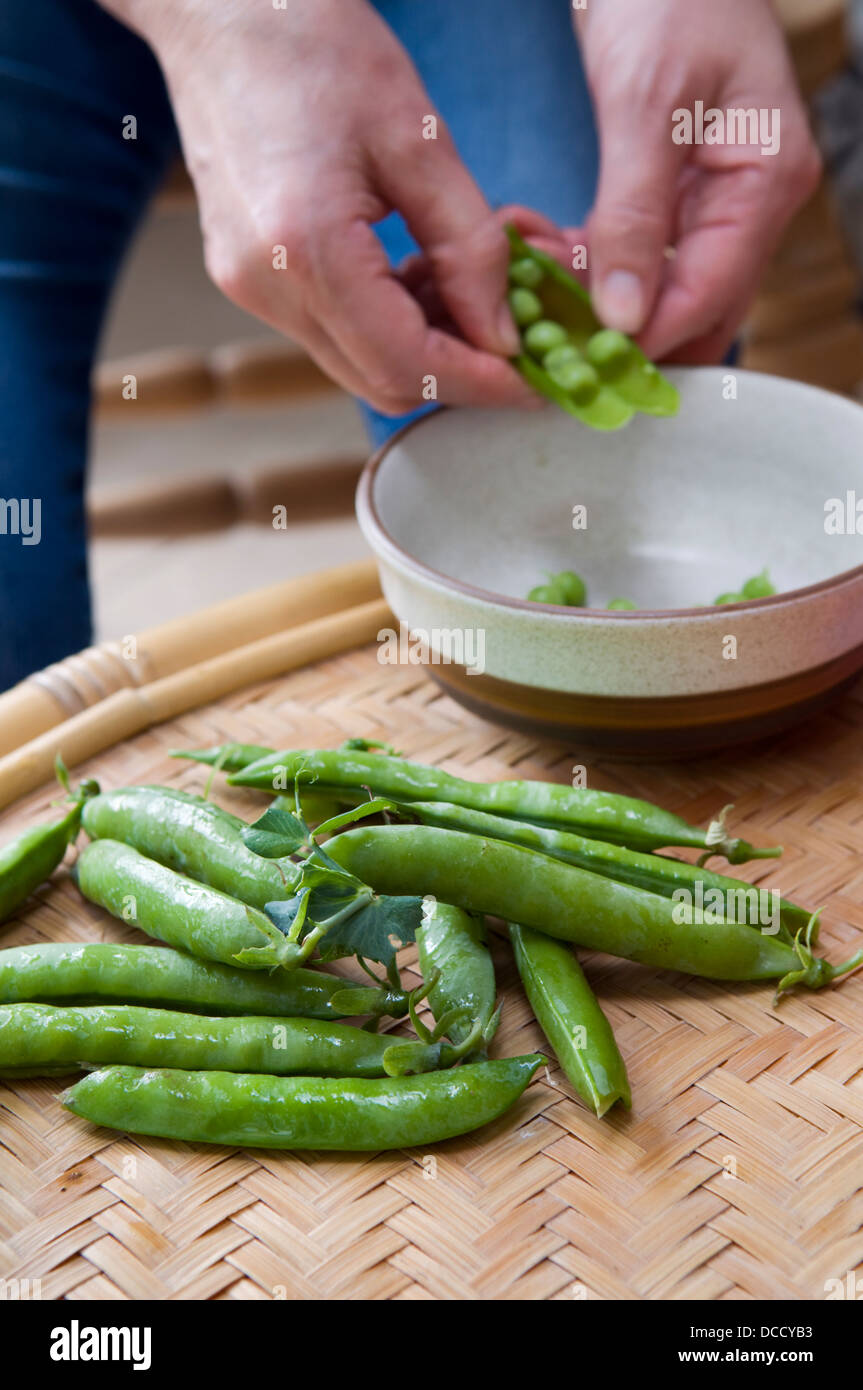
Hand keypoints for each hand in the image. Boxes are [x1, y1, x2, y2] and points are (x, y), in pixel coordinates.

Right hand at [104, 0, 538, 413]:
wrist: (220, 9)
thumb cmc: (316, 45)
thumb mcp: (419, 141)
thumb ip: (469, 248)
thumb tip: (502, 333)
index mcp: (306, 251)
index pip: (406, 364)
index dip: (480, 381)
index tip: (535, 377)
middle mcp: (266, 286)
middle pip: (380, 382)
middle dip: (457, 372)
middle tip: (514, 334)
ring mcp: (249, 286)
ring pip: (357, 363)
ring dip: (424, 345)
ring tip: (469, 286)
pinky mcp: (247, 275)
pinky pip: (332, 329)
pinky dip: (387, 322)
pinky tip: (419, 271)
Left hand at [574, 0, 820, 361]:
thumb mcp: (646, 105)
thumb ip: (634, 215)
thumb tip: (625, 316)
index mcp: (765, 183)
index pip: (709, 294)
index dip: (646, 338)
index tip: (580, 358)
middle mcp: (750, 204)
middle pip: (693, 311)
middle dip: (621, 334)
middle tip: (548, 338)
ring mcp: (718, 203)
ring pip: (659, 291)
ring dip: (593, 298)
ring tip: (529, 281)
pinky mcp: (680, 197)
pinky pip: (638, 257)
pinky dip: (588, 263)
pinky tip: (540, 251)